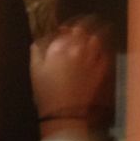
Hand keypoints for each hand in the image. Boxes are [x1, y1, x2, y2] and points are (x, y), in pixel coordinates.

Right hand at [31, 20, 112, 135]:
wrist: (65, 111)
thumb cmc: (46, 91)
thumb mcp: (35, 70)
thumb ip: (37, 52)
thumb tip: (38, 42)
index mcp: (59, 48)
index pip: (66, 30)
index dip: (65, 29)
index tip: (64, 30)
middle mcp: (77, 50)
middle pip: (83, 31)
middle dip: (81, 29)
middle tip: (79, 31)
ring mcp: (91, 59)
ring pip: (95, 40)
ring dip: (93, 37)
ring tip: (91, 38)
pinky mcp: (100, 70)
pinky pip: (104, 55)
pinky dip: (101, 51)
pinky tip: (99, 52)